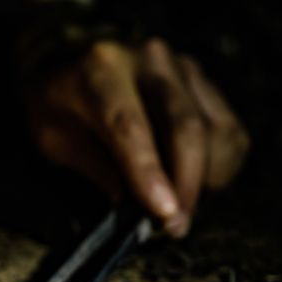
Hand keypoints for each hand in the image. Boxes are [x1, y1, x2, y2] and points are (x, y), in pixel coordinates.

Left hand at [25, 38, 249, 236]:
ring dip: (205, 179)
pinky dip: (220, 164)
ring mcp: (180, 66)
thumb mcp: (53, 136)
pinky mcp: (201, 79)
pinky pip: (228, 129)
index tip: (162, 213)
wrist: (69, 53)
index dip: (148, 172)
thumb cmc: (56, 100)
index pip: (129, 126)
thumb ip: (94, 167)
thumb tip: (134, 207)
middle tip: (174, 227)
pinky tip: (195, 181)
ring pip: (215, 130)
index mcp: (98, 70)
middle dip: (185, 185)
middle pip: (183, 127)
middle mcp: (146, 60)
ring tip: (179, 207)